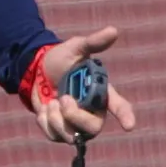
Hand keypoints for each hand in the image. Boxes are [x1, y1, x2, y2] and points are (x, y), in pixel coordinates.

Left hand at [26, 27, 138, 145]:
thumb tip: (113, 31)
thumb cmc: (62, 59)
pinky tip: (45, 108)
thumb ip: (93, 43)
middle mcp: (92, 111)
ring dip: (57, 118)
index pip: (119, 106)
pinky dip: (45, 122)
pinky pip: (54, 136)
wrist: (36, 70)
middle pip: (93, 128)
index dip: (125, 116)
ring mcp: (76, 123)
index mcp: (101, 92)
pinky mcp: (59, 130)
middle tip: (62, 99)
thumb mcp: (76, 48)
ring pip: (72, 136)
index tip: (129, 125)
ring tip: (51, 102)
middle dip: (76, 116)